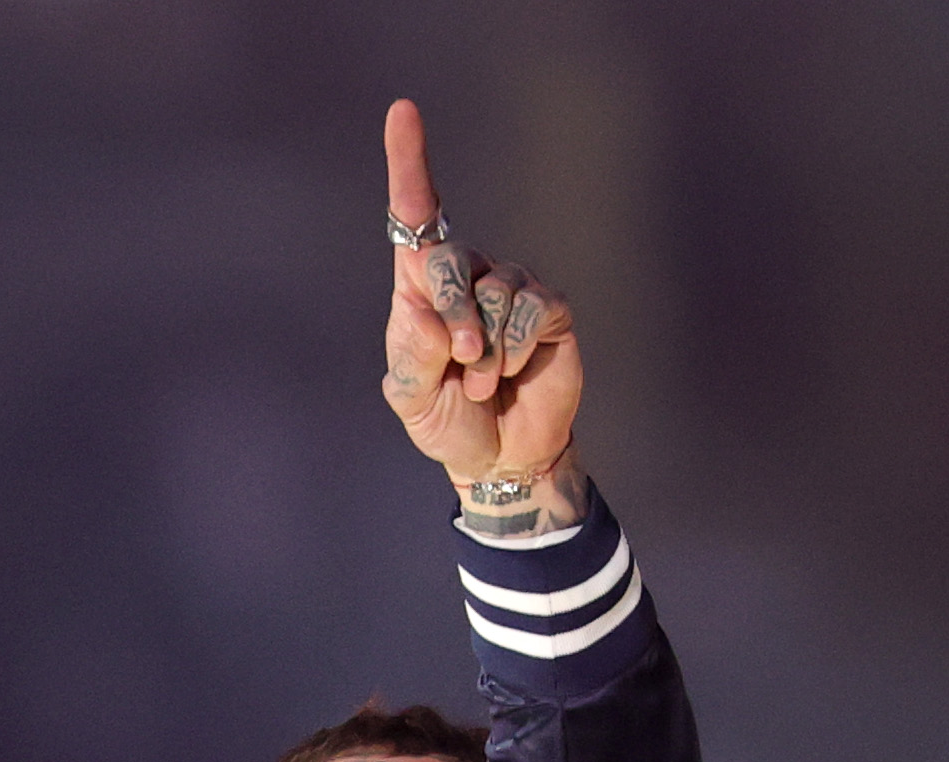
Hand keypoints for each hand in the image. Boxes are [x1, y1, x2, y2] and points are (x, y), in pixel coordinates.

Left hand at [381, 99, 584, 525]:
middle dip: (451, 315)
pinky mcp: (548, 309)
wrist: (499, 458)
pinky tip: (511, 373)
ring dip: (484, 350)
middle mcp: (469, 274)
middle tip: (459, 362)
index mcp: (423, 288)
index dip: (409, 165)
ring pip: (493, 293)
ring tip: (482, 382)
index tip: (402, 112)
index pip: (416, 218)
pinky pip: (528, 312)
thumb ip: (414, 359)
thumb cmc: (449, 420)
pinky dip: (513, 350)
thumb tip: (436, 319)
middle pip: (451, 259)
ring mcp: (511, 288)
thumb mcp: (413, 400)